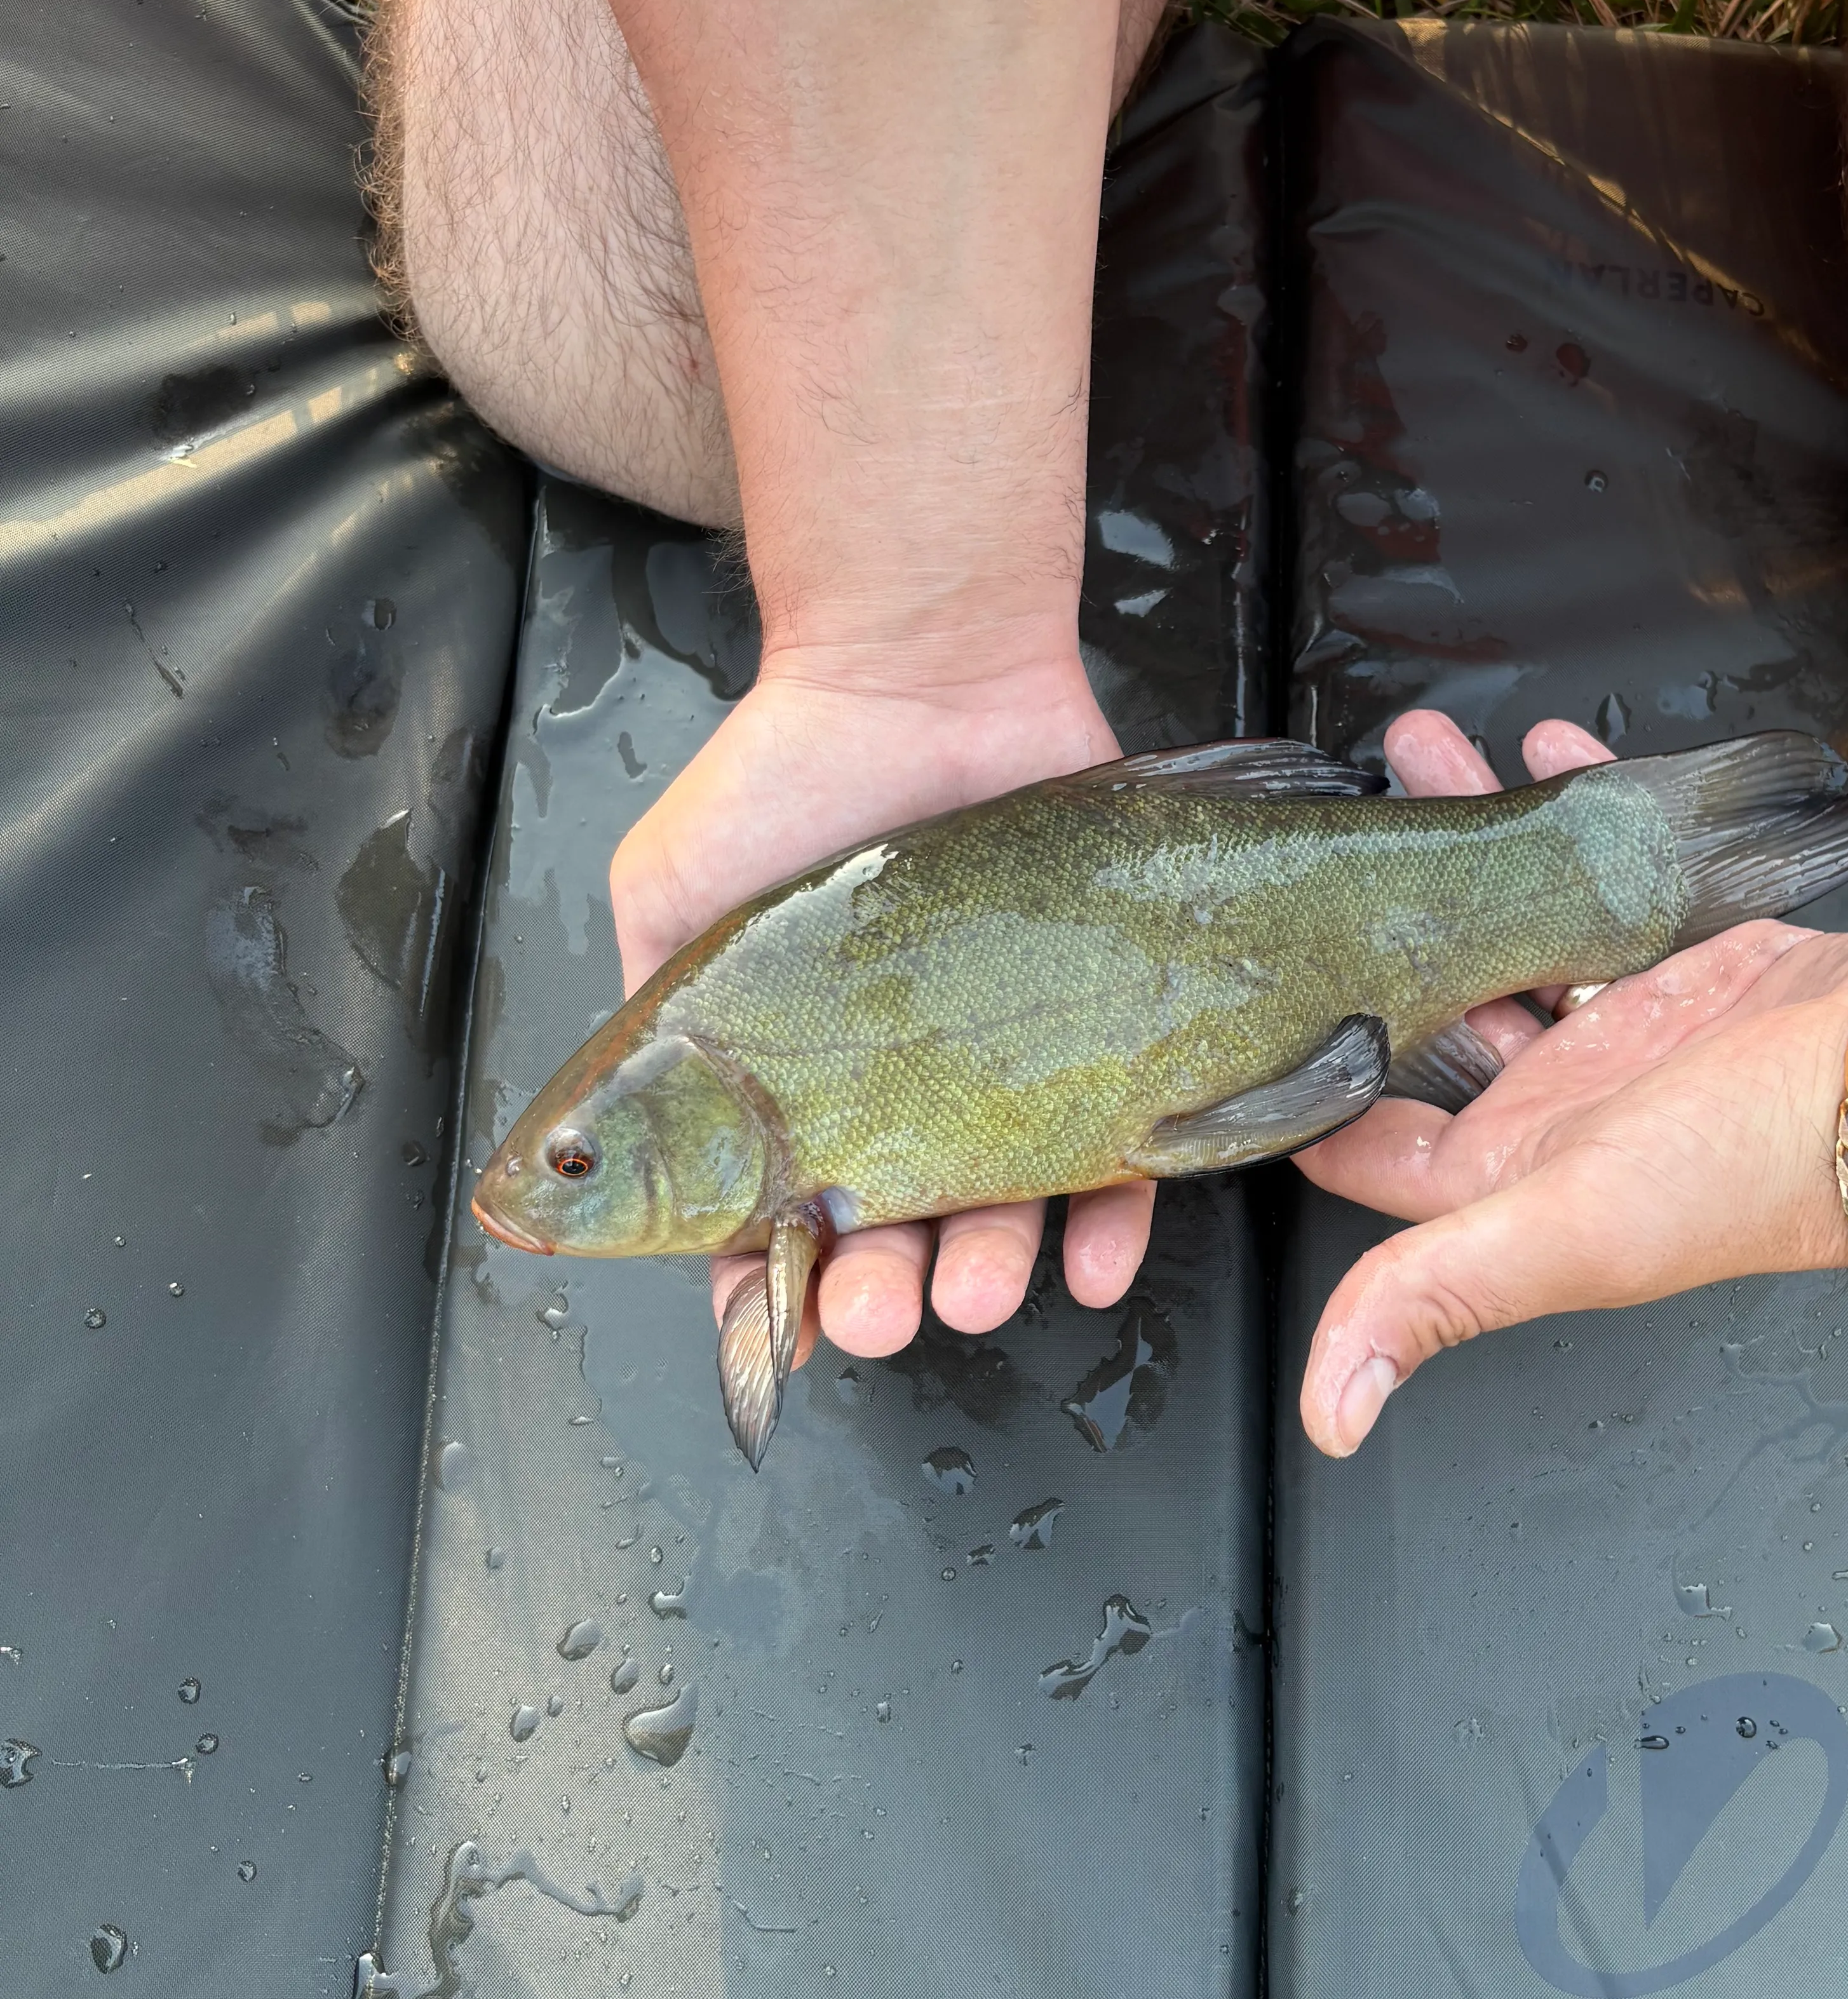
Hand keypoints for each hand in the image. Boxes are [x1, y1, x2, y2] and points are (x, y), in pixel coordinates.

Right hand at [608, 646, 1156, 1365]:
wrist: (926, 673)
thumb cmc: (787, 777)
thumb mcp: (670, 900)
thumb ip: (641, 1028)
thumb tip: (574, 1159)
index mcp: (796, 1088)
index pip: (779, 1223)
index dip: (774, 1291)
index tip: (779, 1325)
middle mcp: (903, 1094)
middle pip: (894, 1239)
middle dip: (882, 1296)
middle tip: (875, 1310)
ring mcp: (1005, 1071)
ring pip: (1005, 1217)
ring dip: (987, 1275)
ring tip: (974, 1293)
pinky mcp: (1102, 1035)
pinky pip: (1122, 1157)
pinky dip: (1109, 1226)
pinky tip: (1090, 1258)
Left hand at [1294, 710, 1847, 1456]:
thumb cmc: (1753, 1169)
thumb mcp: (1563, 1231)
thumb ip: (1434, 1295)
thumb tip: (1330, 1417)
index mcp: (1508, 1173)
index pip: (1366, 1138)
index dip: (1302, 1077)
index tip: (1237, 998)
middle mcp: (1558, 1103)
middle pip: (1429, 1000)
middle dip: (1373, 915)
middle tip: (1326, 824)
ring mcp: (1625, 1028)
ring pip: (1512, 920)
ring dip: (1466, 840)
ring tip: (1415, 751)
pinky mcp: (1692, 960)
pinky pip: (1615, 875)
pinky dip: (1585, 807)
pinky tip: (1547, 749)